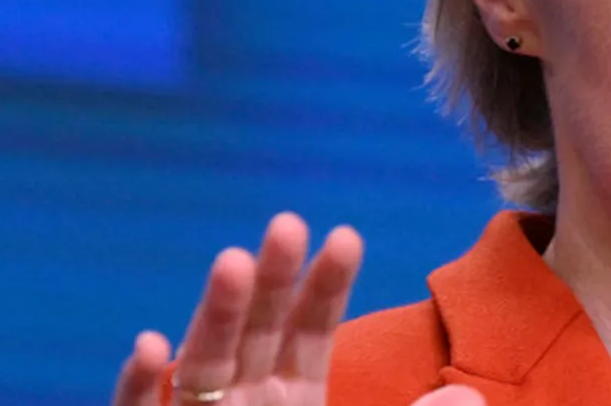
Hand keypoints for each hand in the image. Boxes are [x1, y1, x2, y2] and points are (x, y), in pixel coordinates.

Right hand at [111, 213, 481, 405]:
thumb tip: (468, 398)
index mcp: (290, 398)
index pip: (308, 331)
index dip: (324, 285)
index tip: (345, 236)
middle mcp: (240, 403)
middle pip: (255, 332)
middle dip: (270, 279)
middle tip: (286, 223)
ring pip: (201, 364)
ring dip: (212, 315)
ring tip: (232, 262)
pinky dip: (142, 386)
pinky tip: (152, 346)